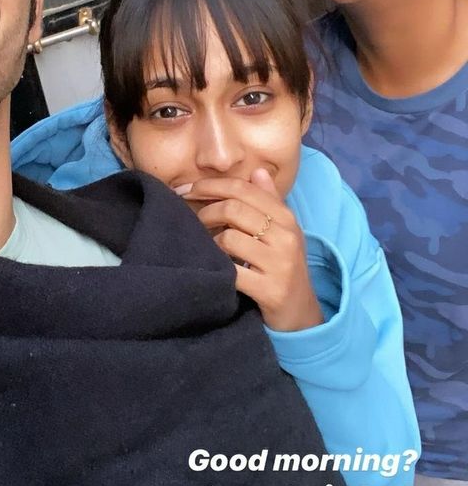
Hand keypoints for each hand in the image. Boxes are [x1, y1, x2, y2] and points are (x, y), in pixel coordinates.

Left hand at [180, 169, 323, 331]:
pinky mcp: (270, 290)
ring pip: (229, 238)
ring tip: (205, 247)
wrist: (301, 315)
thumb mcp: (283, 233)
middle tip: (192, 221)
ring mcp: (280, 264)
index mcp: (286, 218)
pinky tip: (213, 268)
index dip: (210, 185)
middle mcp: (286, 237)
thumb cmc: (284, 268)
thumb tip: (257, 171)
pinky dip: (216, 267)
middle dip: (204, 212)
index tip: (185, 189)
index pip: (243, 188)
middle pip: (233, 209)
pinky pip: (232, 271)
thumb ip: (269, 201)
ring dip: (209, 242)